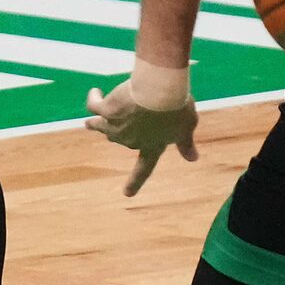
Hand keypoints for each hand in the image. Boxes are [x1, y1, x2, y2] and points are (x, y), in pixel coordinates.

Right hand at [84, 71, 198, 194]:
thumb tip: (193, 158)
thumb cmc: (176, 107)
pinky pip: (94, 107)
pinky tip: (95, 92)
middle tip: (130, 113)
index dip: (135, 182)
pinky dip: (94, 100)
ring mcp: (115, 126)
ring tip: (91, 120)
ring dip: (95, 123)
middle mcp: (130, 141)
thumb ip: (186, 142)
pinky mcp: (106, 110)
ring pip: (99, 126)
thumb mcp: (186, 125)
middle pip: (119, 138)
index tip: (127, 194)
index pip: (144, 170)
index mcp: (152, 147)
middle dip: (121, 128)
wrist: (159, 91)